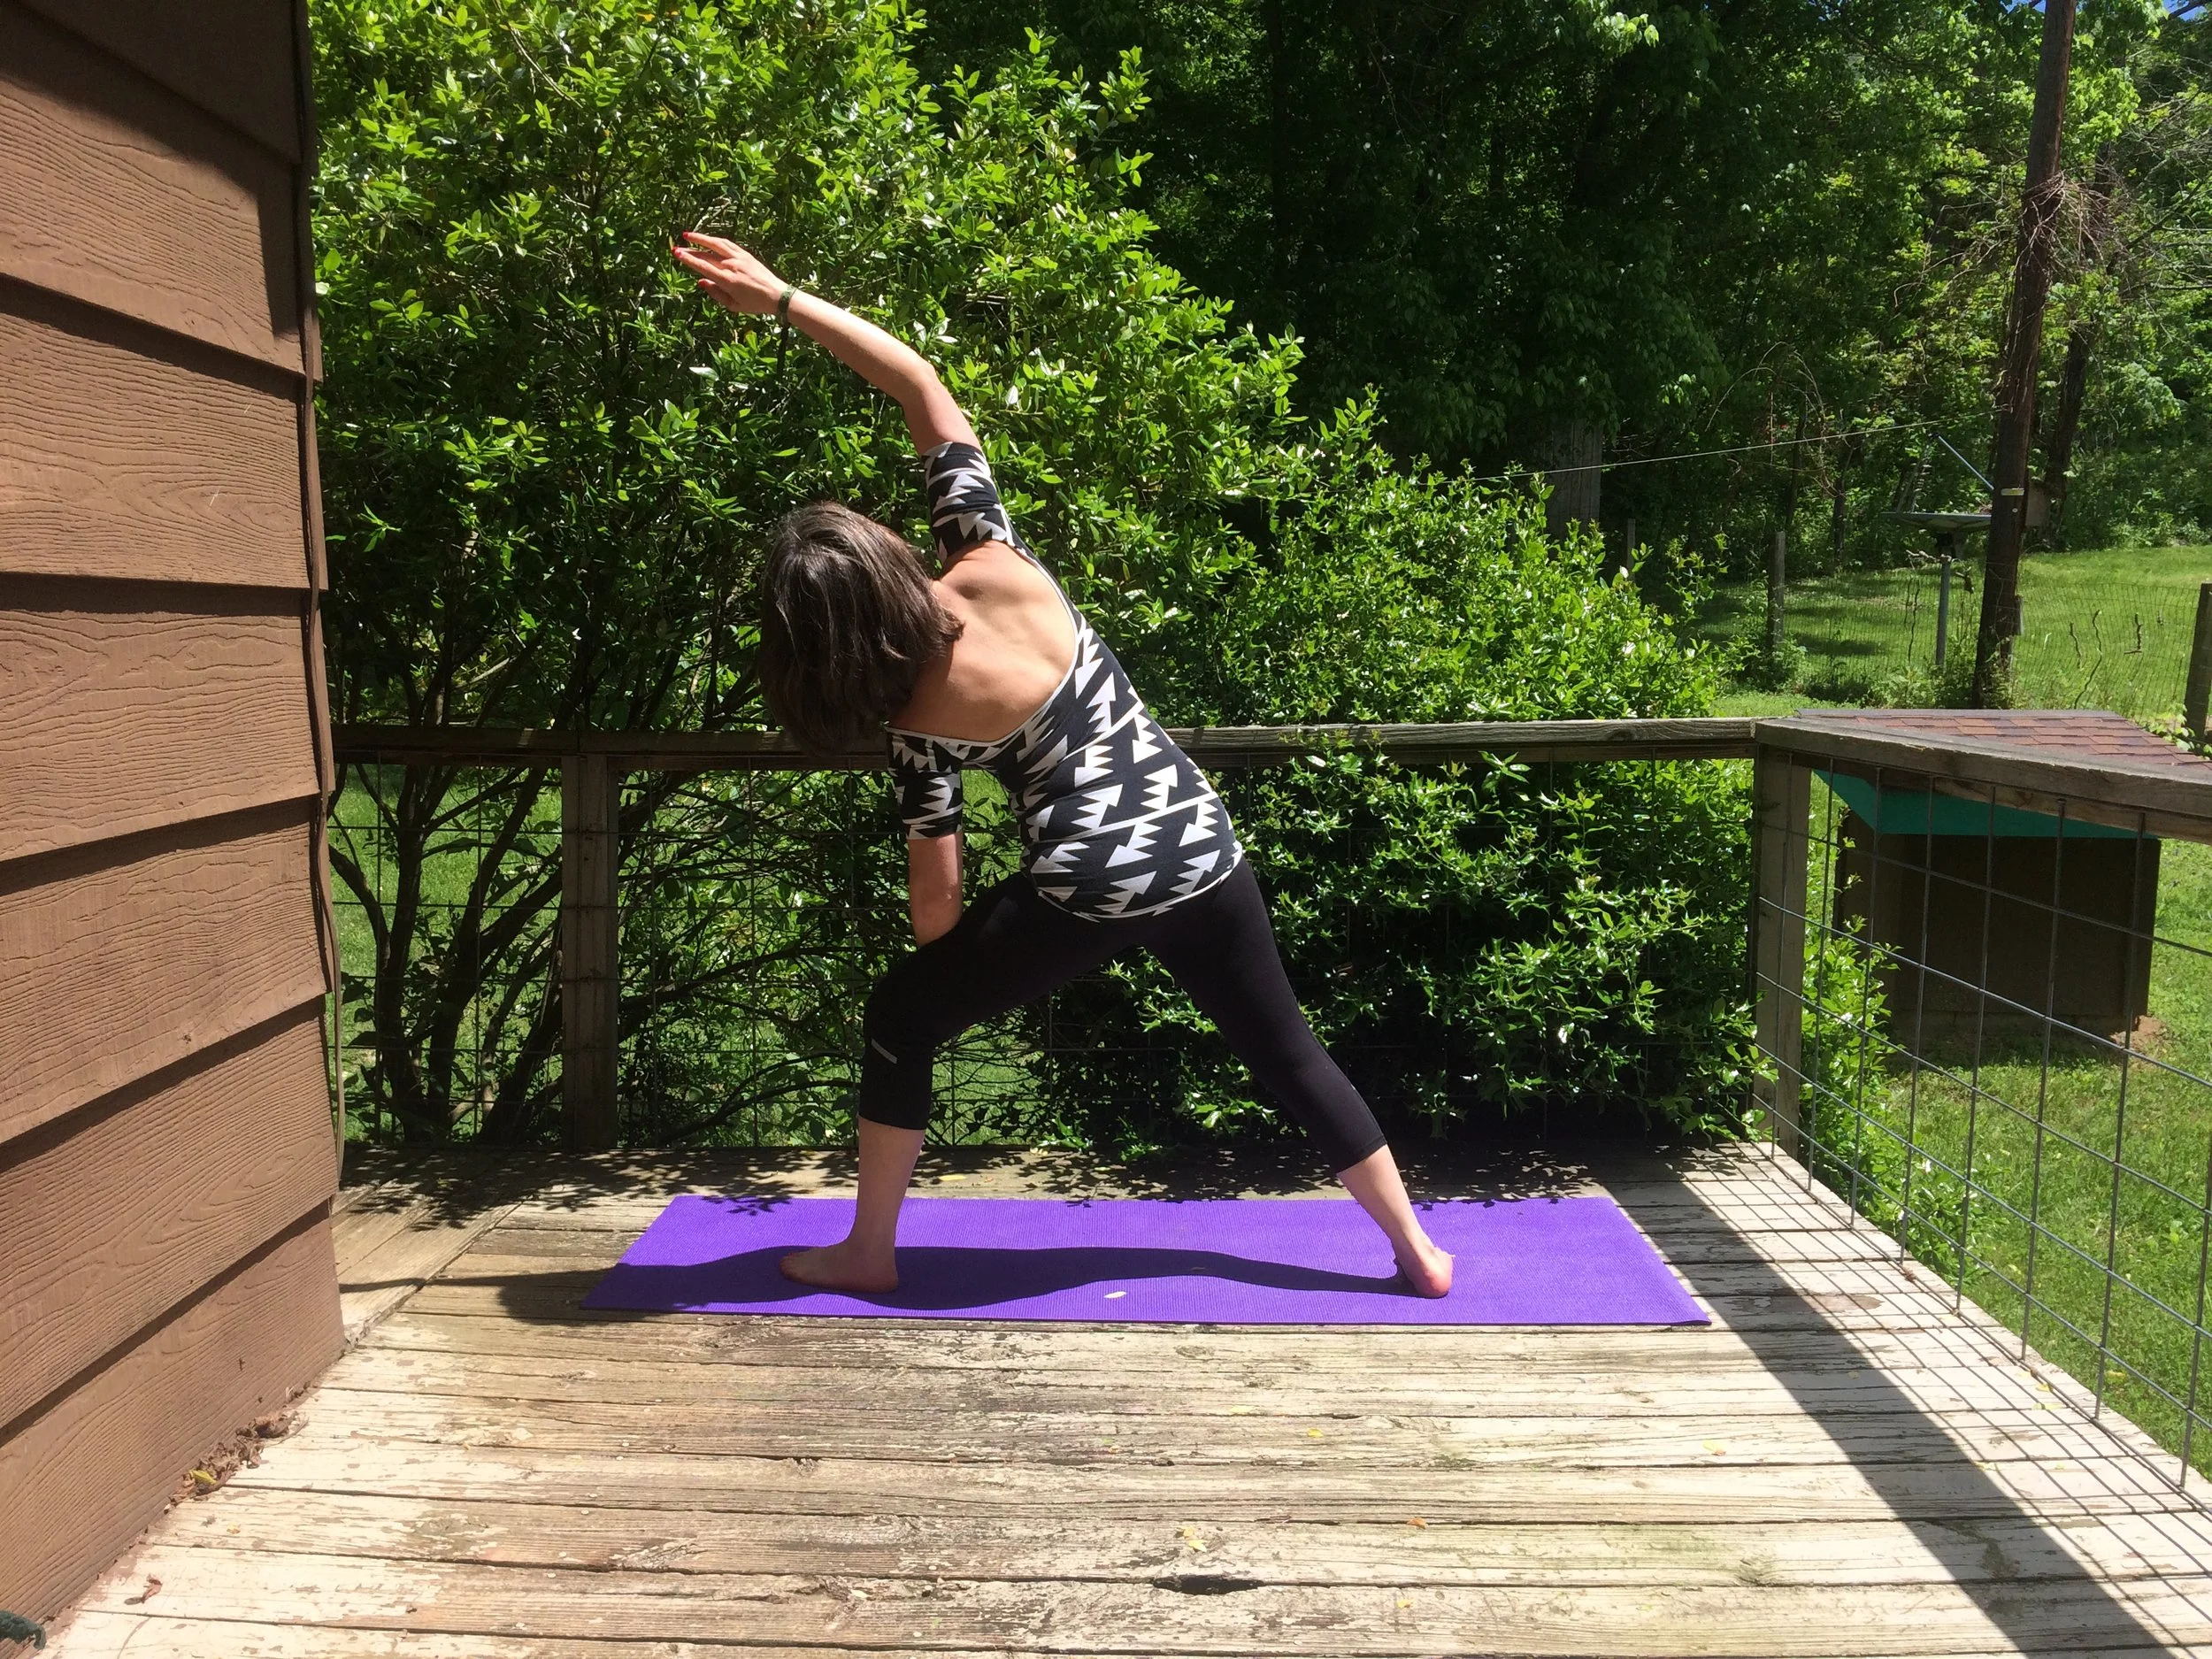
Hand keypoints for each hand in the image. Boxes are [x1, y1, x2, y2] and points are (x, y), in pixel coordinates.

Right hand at [670, 232, 785, 315]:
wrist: (777, 295)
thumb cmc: (754, 304)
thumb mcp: (733, 306)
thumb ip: (715, 293)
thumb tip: (700, 281)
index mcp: (727, 280)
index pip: (703, 266)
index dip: (689, 259)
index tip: (677, 253)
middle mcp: (732, 266)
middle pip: (707, 254)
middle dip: (690, 250)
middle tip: (676, 247)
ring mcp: (739, 258)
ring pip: (716, 244)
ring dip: (701, 238)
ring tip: (688, 235)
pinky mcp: (746, 254)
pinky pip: (728, 244)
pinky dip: (716, 240)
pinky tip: (708, 239)